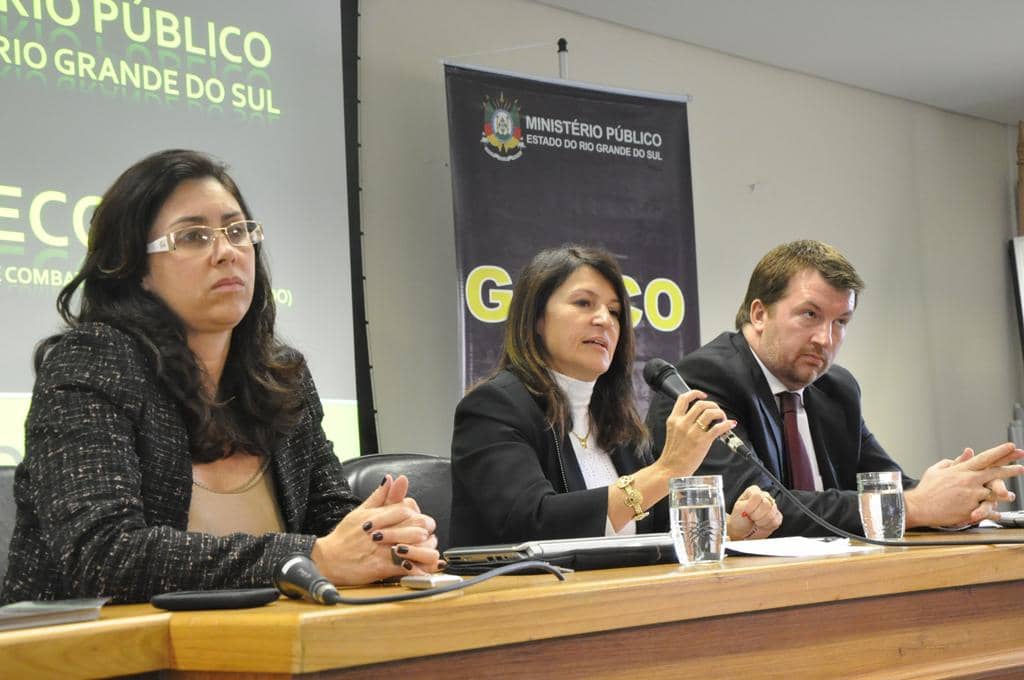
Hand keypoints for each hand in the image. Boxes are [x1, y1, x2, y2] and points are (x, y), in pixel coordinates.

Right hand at [312, 475, 440, 584]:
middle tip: (428, 534)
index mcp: (377, 516)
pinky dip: (416, 568)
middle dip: (425, 530)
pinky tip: (421, 568)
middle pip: (414, 526)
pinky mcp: (382, 567)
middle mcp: (381, 531)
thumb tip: (391, 479)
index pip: (405, 509)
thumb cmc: (344, 537)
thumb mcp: (360, 512)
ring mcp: (382, 549)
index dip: (417, 514)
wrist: (327, 560)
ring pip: (413, 546)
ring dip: (424, 549)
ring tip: (428, 550)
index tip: (421, 519)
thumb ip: (379, 496)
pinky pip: (405, 567)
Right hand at [656, 390, 735, 477]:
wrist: (671, 469)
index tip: (703, 395)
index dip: (695, 393)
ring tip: (722, 418)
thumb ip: (682, 423)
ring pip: (710, 412)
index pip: (683, 399)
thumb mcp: (673, 433)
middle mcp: (683, 423)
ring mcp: (692, 432)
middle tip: (716, 411)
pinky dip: (727, 424)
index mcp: (674, 420)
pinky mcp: (702, 441)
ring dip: (720, 413)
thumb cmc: (673, 454)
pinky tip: (729, 425)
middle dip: (712, 405)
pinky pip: (718, 428)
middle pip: (700, 404)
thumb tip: (700, 418)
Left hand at [727, 485, 782, 539]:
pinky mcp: (777, 516)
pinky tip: (761, 524)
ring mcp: (772, 506)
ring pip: (772, 514)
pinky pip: (775, 522)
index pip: (758, 496)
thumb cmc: (740, 518)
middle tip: (751, 517)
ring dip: (762, 522)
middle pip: (767, 504)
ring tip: (756, 521)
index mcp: (754, 491)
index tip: (747, 512)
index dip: (752, 507)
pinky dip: (767, 526)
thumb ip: (749, 501)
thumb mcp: (739, 508)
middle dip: (757, 515)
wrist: (743, 530)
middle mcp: (765, 496)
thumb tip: (759, 498)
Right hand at [904, 443, 1023, 527]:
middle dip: (1010, 469)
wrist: (919, 507)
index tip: (1012, 447)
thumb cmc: (927, 489)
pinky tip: (997, 514)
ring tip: (1010, 495)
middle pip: (995, 473)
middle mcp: (969, 481)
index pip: (985, 458)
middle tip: (1021, 467)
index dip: (1000, 452)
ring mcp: (971, 495)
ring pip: (995, 493)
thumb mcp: (937, 470)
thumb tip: (967, 453)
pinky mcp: (971, 509)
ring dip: (1004, 494)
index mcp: (961, 470)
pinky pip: (987, 511)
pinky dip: (993, 513)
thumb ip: (954, 461)